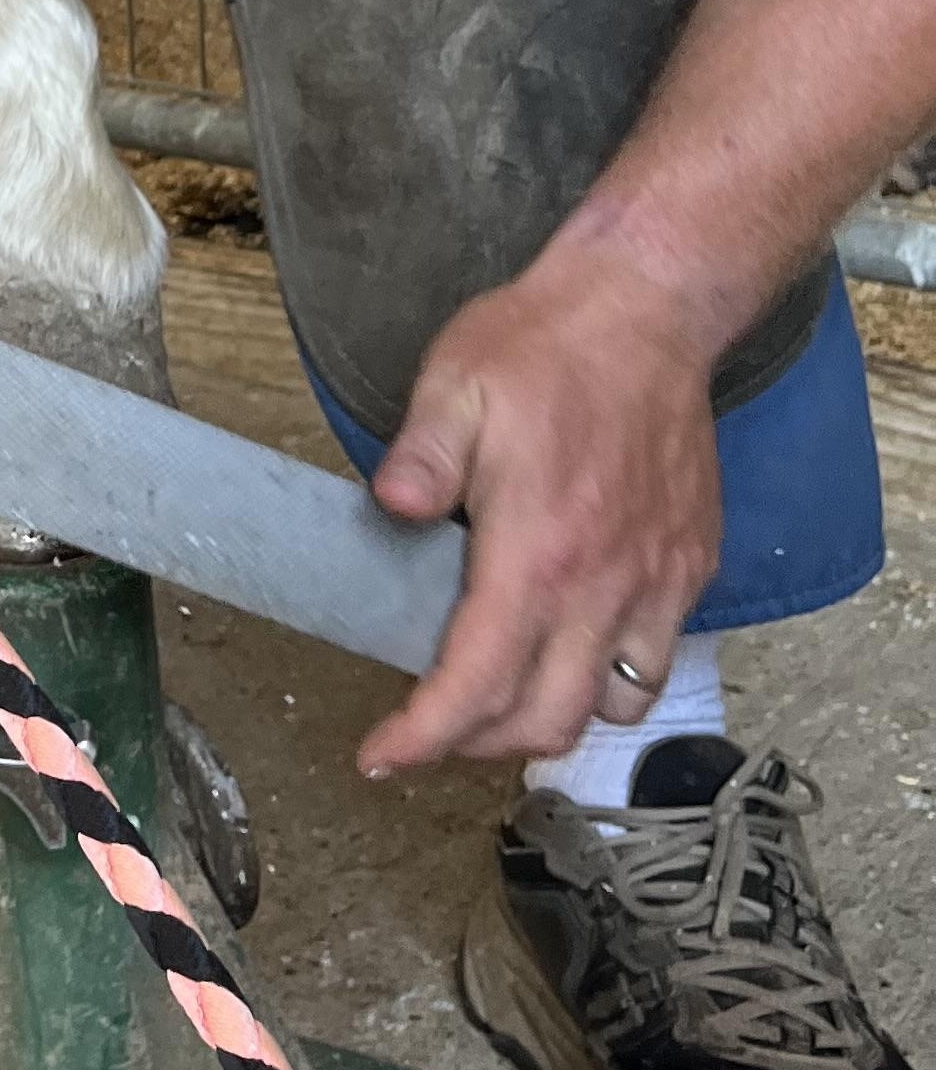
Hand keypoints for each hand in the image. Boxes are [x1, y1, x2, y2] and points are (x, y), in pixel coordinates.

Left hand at [358, 242, 722, 774]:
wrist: (646, 312)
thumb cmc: (542, 346)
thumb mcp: (455, 384)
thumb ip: (420, 458)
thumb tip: (387, 509)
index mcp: (537, 553)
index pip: (477, 682)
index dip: (424, 736)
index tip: (380, 757)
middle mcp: (605, 586)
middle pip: (545, 721)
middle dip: (477, 746)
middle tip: (427, 731)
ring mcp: (657, 582)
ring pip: (609, 707)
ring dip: (548, 722)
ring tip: (495, 700)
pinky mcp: (689, 567)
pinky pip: (652, 661)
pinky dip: (607, 682)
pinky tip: (567, 650)